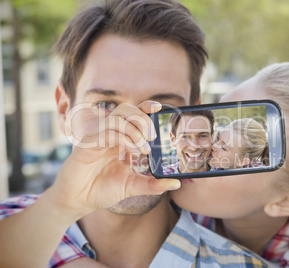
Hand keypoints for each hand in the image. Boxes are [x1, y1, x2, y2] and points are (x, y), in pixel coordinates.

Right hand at [48, 100, 180, 215]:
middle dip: (143, 119)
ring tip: (144, 149)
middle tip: (152, 137)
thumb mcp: (133, 186)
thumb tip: (176, 183)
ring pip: (117, 118)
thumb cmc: (102, 190)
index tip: (159, 108)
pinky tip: (132, 151)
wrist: (79, 201)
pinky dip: (123, 138)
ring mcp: (98, 137)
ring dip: (135, 130)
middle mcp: (110, 135)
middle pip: (126, 110)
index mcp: (120, 139)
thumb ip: (153, 184)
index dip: (146, 107)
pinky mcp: (88, 144)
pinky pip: (107, 131)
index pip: (133, 115)